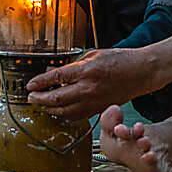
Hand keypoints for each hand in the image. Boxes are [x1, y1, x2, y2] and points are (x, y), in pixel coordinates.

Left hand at [26, 47, 147, 119]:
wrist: (141, 72)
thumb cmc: (120, 60)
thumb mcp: (93, 55)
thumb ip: (73, 65)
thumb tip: (54, 72)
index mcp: (87, 70)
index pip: (56, 78)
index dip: (39, 82)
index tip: (30, 85)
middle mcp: (89, 88)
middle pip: (57, 98)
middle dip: (39, 99)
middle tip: (31, 98)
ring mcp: (94, 101)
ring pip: (65, 112)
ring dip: (50, 109)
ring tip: (42, 105)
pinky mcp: (99, 109)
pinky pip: (77, 116)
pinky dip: (64, 115)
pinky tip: (59, 111)